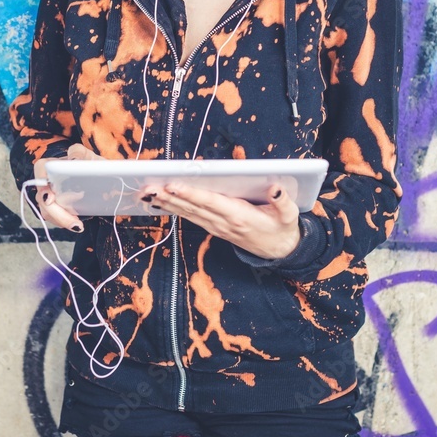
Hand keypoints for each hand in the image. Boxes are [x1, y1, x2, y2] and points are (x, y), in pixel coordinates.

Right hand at [33, 144, 103, 232]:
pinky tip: (76, 224)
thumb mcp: (86, 154)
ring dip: (61, 221)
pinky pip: (53, 218)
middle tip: (73, 222)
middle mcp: (45, 182)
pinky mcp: (55, 206)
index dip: (42, 186)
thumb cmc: (88, 162)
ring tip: (78, 226)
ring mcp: (48, 196)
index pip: (39, 173)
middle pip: (42, 200)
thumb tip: (72, 160)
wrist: (96, 175)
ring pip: (46, 212)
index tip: (51, 198)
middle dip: (56, 213)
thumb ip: (78, 152)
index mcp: (48, 166)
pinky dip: (63, 222)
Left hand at [142, 183, 300, 259]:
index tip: (174, 185)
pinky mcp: (214, 228)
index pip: (211, 202)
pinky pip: (191, 217)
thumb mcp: (289, 215)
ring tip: (147, 192)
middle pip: (193, 208)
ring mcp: (217, 227)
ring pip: (188, 213)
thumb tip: (276, 188)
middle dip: (170, 197)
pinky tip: (160, 202)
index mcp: (240, 216)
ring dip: (167, 203)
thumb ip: (283, 201)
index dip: (192, 194)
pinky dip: (174, 209)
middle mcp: (224, 222)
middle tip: (149, 187)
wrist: (280, 251)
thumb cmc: (282, 228)